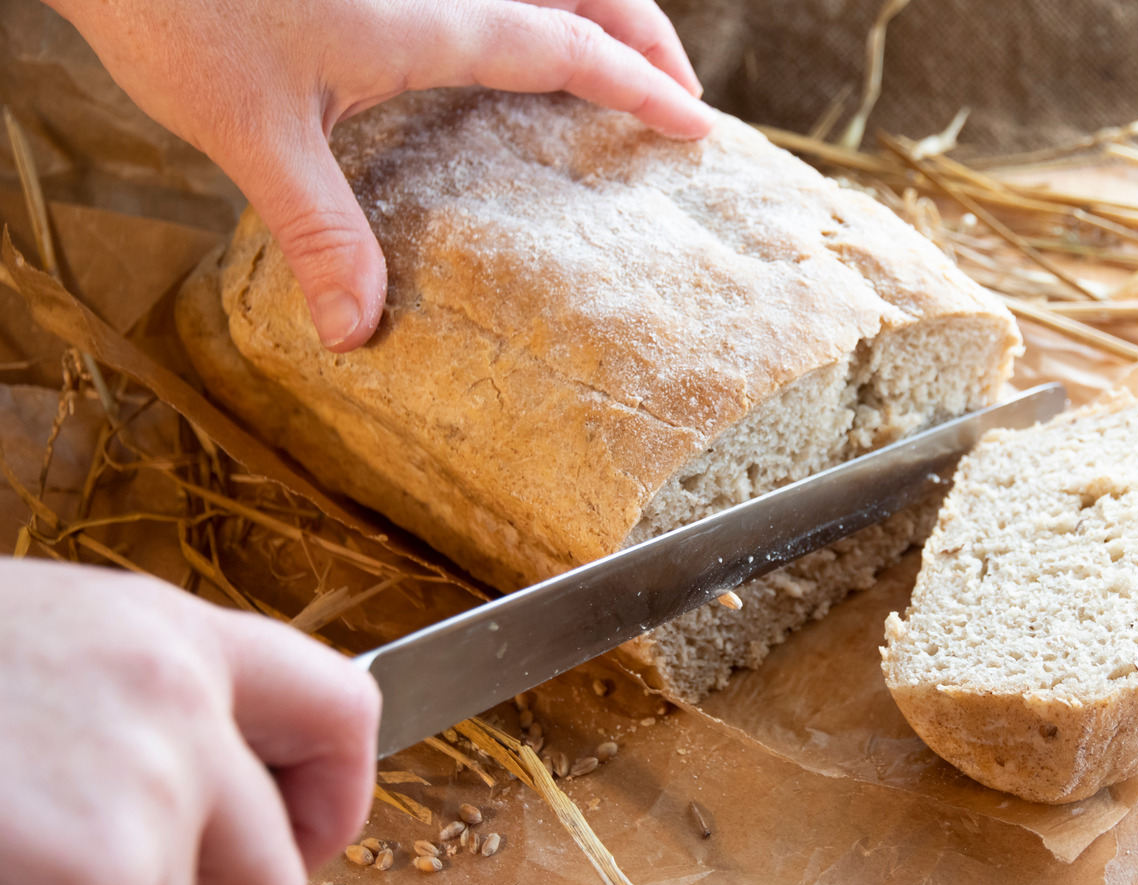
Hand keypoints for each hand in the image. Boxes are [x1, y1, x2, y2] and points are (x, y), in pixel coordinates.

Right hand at [0, 559, 379, 884]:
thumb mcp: (54, 648)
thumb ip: (151, 703)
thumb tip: (206, 776)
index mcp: (174, 630)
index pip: (344, 709)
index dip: (336, 797)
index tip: (305, 839)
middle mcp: (184, 693)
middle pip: (279, 860)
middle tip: (133, 877)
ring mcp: (155, 780)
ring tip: (30, 850)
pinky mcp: (105, 866)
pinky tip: (16, 869)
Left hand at [44, 0, 713, 350]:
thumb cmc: (175, 6)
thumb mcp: (252, 133)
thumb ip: (320, 230)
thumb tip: (356, 332)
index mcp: (433, 20)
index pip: (571, 48)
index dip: (642, 87)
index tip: (696, 128)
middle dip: (646, 35)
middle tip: (678, 95)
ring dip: (598, 8)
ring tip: (620, 62)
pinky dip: (538, 5)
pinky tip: (518, 42)